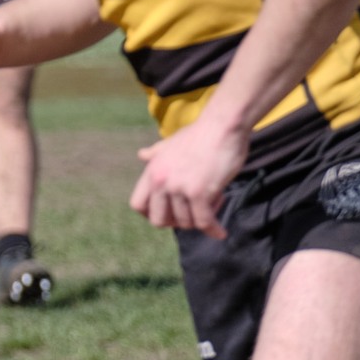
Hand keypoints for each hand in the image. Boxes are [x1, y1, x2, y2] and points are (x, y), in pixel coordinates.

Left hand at [128, 114, 250, 238]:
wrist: (222, 126)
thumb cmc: (200, 134)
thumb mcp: (171, 143)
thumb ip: (155, 153)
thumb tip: (141, 155)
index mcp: (151, 171)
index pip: (137, 205)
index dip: (151, 214)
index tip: (167, 215)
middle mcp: (160, 181)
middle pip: (158, 220)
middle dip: (175, 222)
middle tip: (191, 215)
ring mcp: (178, 188)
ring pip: (185, 222)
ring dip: (200, 219)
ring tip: (212, 204)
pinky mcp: (199, 193)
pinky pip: (203, 221)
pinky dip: (213, 229)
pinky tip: (220, 232)